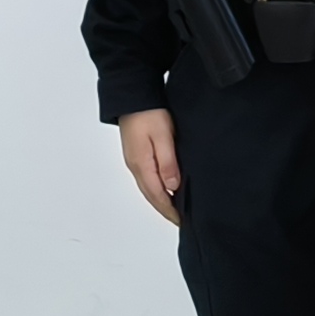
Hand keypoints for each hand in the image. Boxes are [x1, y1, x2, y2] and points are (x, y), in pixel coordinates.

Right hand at [117, 108, 183, 225]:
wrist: (133, 96)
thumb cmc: (148, 112)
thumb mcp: (163, 136)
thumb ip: (168, 162)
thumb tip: (173, 186)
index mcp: (142, 164)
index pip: (157, 195)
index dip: (170, 210)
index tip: (182, 220)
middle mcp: (136, 166)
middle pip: (151, 195)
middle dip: (165, 209)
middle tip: (180, 219)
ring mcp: (135, 161)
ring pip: (148, 188)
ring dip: (161, 199)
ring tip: (175, 208)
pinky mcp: (137, 154)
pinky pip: (147, 178)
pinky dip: (157, 188)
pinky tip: (166, 187)